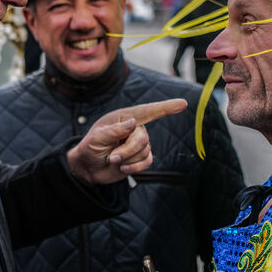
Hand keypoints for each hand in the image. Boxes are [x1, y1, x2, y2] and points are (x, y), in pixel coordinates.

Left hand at [67, 98, 187, 184]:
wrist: (88, 168)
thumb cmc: (90, 148)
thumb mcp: (96, 138)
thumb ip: (114, 131)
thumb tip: (133, 123)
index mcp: (124, 118)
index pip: (148, 111)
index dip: (166, 107)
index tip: (183, 104)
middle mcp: (134, 129)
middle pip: (143, 138)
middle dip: (127, 149)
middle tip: (111, 156)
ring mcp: (138, 143)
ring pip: (145, 151)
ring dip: (127, 158)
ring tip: (113, 159)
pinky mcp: (140, 158)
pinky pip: (147, 162)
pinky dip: (135, 167)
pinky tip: (123, 168)